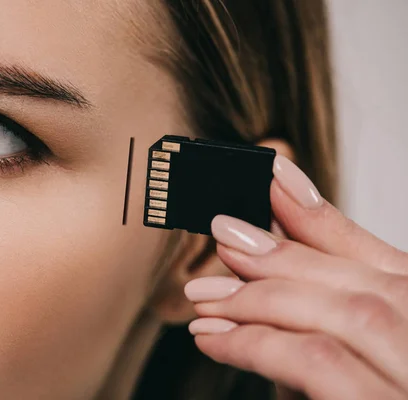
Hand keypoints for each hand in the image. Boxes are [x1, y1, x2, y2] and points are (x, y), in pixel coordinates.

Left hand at [184, 155, 407, 399]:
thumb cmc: (386, 390)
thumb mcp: (371, 348)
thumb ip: (336, 306)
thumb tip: (276, 254)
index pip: (374, 256)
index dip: (319, 213)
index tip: (270, 176)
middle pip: (355, 282)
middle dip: (281, 255)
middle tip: (225, 237)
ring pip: (339, 314)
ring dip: (262, 297)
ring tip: (206, 294)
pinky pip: (320, 365)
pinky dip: (263, 343)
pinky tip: (217, 338)